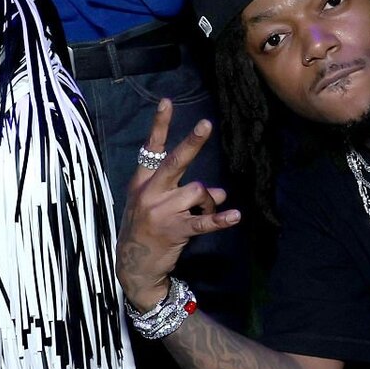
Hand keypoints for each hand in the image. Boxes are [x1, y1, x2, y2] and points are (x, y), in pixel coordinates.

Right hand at [116, 99, 239, 310]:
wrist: (134, 266)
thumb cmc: (147, 229)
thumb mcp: (157, 206)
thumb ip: (184, 192)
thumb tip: (218, 191)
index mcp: (142, 183)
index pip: (151, 149)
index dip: (159, 125)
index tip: (167, 102)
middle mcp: (150, 193)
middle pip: (175, 162)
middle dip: (192, 143)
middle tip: (206, 124)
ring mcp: (161, 212)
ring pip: (198, 191)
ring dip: (209, 200)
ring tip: (207, 210)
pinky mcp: (175, 230)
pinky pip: (203, 221)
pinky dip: (221, 219)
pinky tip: (235, 216)